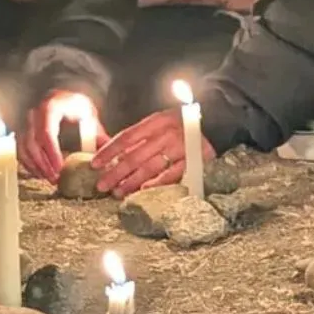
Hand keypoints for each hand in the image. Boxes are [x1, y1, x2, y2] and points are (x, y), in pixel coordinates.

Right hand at [18, 90, 109, 182]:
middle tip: (56, 179)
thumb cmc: (76, 105)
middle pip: (32, 143)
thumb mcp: (88, 115)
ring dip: (36, 166)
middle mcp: (33, 114)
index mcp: (50, 107)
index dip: (52, 153)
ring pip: (24, 148)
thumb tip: (111, 154)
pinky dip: (29, 164)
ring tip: (50, 179)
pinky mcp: (22, 131)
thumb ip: (97, 134)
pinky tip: (41, 174)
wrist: (62, 96)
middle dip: (43, 164)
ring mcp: (25, 122)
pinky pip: (21, 150)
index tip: (60, 168)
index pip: (46, 133)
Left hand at [91, 108, 215, 197]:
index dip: (109, 151)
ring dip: (131, 182)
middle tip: (101, 184)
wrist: (218, 123)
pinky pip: (169, 175)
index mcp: (156, 121)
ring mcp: (180, 148)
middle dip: (115, 172)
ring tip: (116, 192)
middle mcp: (167, 133)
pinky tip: (141, 191)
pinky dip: (154, 184)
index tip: (95, 163)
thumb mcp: (160, 122)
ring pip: (149, 168)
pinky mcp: (192, 161)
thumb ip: (138, 135)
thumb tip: (110, 149)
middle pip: (135, 156)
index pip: (127, 137)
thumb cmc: (182, 125)